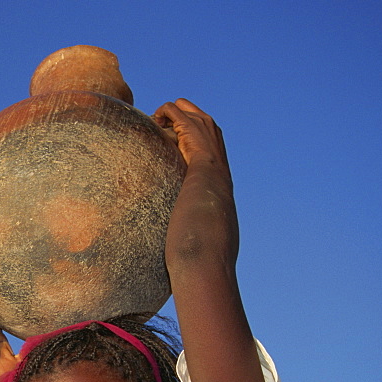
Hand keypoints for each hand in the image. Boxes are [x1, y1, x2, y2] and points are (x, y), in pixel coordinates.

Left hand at [154, 99, 237, 262]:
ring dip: (184, 114)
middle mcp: (221, 181)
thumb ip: (182, 249)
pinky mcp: (204, 169)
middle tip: (170, 114)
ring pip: (206, 127)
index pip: (213, 159)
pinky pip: (191, 131)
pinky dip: (177, 117)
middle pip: (214, 135)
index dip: (198, 142)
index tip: (178, 136)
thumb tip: (172, 265)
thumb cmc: (195, 269)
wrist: (207, 270)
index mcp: (218, 197)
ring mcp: (215, 173)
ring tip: (162, 111)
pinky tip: (161, 114)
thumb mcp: (189, 252)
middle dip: (193, 120)